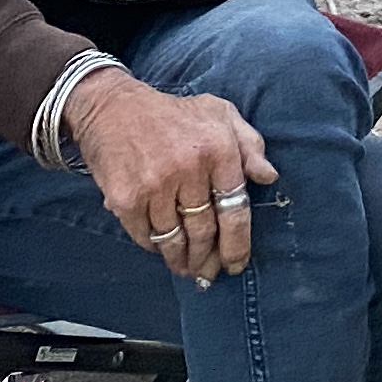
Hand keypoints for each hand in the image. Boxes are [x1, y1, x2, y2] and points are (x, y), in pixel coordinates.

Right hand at [67, 69, 273, 284]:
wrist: (112, 107)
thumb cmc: (173, 114)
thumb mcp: (219, 114)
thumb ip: (250, 145)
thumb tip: (269, 178)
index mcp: (218, 149)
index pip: (235, 209)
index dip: (237, 244)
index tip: (236, 264)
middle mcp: (189, 168)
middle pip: (204, 231)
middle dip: (208, 259)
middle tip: (208, 273)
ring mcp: (155, 185)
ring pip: (175, 239)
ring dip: (182, 260)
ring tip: (186, 269)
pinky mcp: (126, 198)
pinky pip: (146, 236)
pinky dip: (154, 247)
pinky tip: (161, 250)